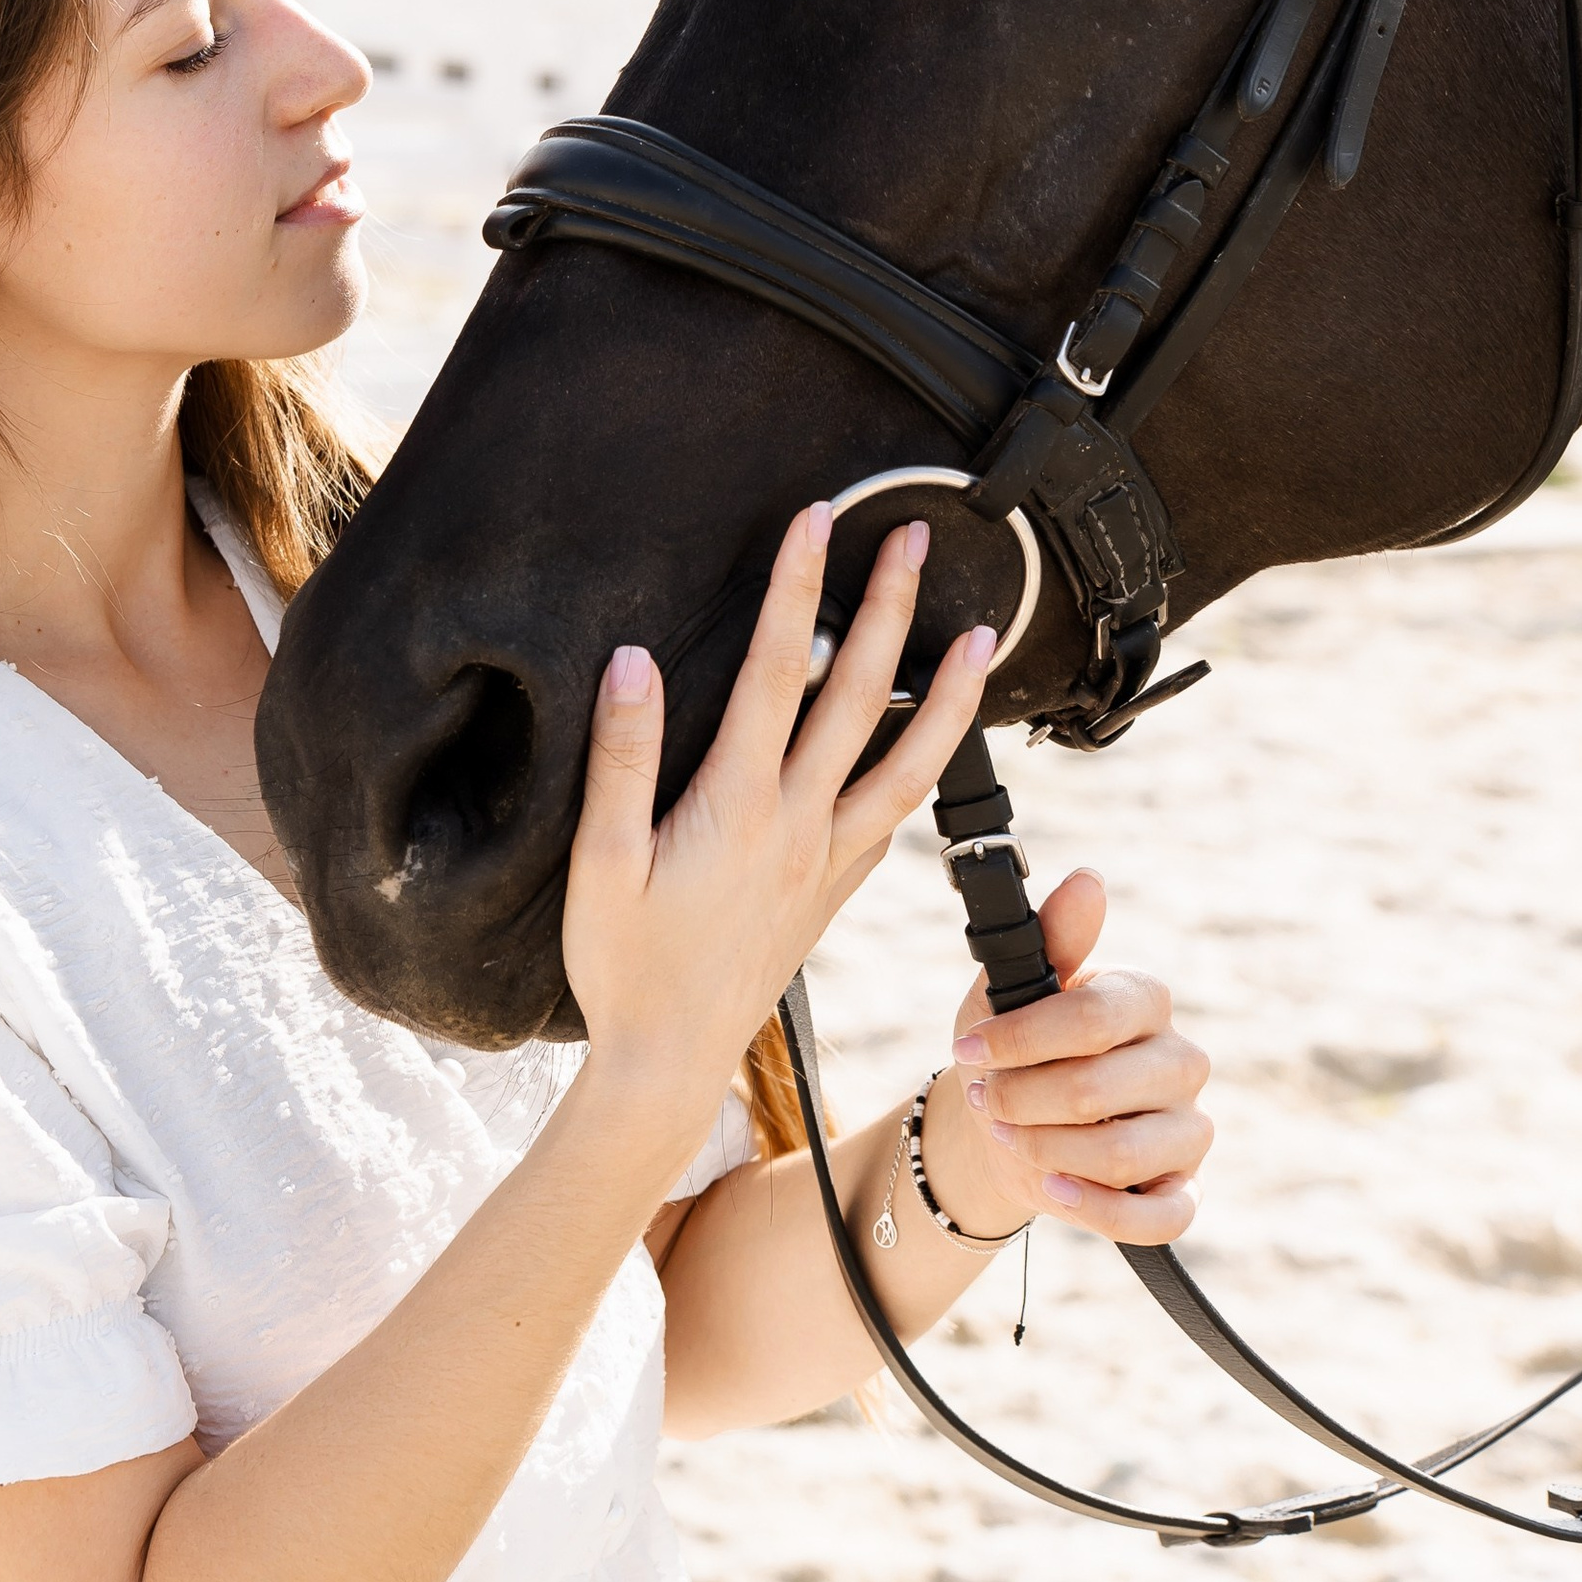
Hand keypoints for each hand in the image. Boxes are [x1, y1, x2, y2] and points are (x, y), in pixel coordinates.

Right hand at [563, 504, 993, 1165]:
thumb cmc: (622, 965)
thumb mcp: (601, 863)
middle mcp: (799, 824)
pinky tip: (932, 742)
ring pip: (906, 761)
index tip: (817, 520)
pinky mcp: (833, 891)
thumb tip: (634, 660)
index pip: (777, 671)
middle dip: (889, 607)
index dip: (799, 588)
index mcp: (739, 806)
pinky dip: (924, 766)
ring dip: (947, 692)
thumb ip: (621, 759)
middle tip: (917, 537)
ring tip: (981, 637)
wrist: (668, 1061)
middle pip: (858, 696)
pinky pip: (895, 816)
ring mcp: (827, 860)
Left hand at [927, 869, 1211, 1247]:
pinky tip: (1050, 1189)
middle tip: (982, 1099)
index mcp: (1144, 1001)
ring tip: (1005, 1137)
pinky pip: (1161, 1217)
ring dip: (1044, 1150)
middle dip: (1022, 1099)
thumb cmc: (1015, 1051)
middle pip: (1101, 1088)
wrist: (1007, 1128)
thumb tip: (1088, 882)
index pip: (1093, 1017)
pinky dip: (1097, 1209)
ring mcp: (1187, 1128)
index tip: (966, 1051)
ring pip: (1124, 1154)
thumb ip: (1051, 939)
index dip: (1020, 1039)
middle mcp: (1181, 1061)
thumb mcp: (1010, 989)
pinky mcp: (1182, 1189)